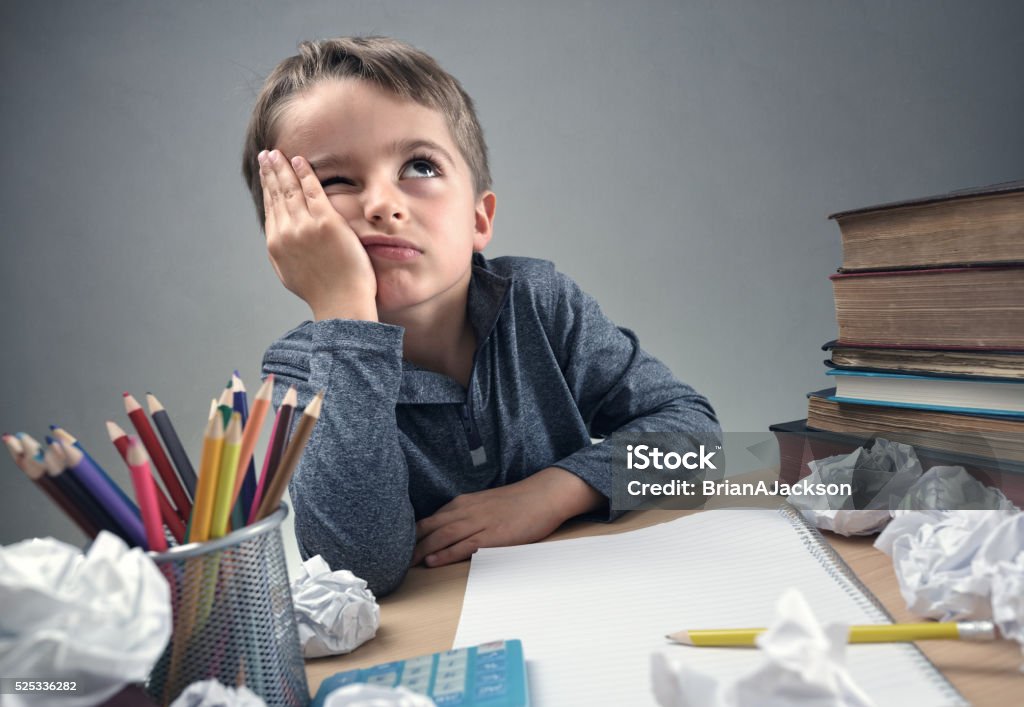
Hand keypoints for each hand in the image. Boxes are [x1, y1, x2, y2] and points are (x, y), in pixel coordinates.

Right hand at [259, 149, 377, 320]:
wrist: (341, 302)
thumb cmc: (323, 292)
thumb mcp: (291, 273)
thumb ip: (284, 253)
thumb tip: (279, 240)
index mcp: (276, 245)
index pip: (270, 208)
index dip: (266, 188)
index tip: (264, 173)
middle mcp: (286, 233)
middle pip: (276, 195)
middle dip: (270, 172)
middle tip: (267, 155)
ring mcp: (305, 226)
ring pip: (290, 189)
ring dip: (283, 168)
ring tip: (278, 154)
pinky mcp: (326, 222)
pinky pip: (313, 190)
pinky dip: (305, 173)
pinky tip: (300, 160)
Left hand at [412, 467, 603, 566]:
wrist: (543, 495)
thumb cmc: (516, 503)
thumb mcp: (483, 504)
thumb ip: (464, 515)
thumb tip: (444, 532)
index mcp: (462, 504)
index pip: (428, 519)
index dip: (410, 534)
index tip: (394, 546)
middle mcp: (465, 511)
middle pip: (429, 528)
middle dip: (409, 544)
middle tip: (389, 559)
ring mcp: (478, 523)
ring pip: (442, 537)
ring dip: (421, 550)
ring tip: (405, 563)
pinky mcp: (492, 536)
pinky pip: (464, 545)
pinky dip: (445, 553)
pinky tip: (432, 560)